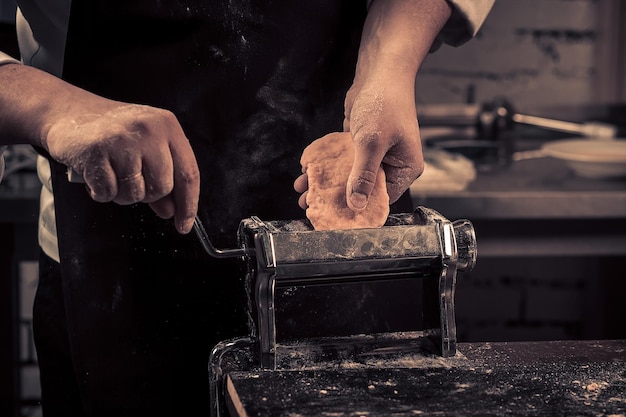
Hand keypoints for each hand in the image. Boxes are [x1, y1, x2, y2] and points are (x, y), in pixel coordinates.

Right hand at [45, 103, 198, 233]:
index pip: (188, 173)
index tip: (184, 225)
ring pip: (136, 193)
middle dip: (147, 194)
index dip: (188, 204)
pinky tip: (95, 173)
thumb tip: (172, 211)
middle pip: (163, 188)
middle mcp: (149, 129)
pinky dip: (101, 192)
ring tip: (111, 172)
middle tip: (129, 180)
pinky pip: (108, 193)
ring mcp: (122, 139)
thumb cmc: (111, 133)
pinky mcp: (96, 151)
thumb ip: (162, 178)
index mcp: (167, 125)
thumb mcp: (145, 148)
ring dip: (122, 194)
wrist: (66, 111)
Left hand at [296, 0, 450, 212]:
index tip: (332, 217)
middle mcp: (392, 165)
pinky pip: (343, 162)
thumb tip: (357, 204)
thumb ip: (362, 175)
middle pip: (362, 190)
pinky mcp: (362, 145)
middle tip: (309, 204)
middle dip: (334, 197)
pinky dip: (327, 166)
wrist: (380, 72)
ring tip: (302, 189)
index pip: (380, 199)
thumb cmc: (384, 104)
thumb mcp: (372, 143)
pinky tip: (308, 171)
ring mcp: (376, 155)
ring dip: (326, 183)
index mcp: (404, 170)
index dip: (357, 210)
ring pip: (349, 176)